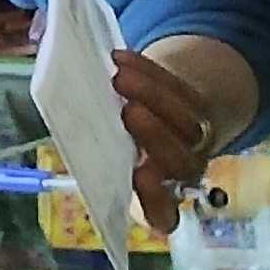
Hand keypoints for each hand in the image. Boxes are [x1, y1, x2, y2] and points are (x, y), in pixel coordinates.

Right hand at [109, 47, 225, 232]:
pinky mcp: (200, 105)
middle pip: (180, 160)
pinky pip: (181, 88)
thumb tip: (69, 131)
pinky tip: (120, 58)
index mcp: (158, 200)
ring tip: (118, 76)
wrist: (157, 119)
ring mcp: (197, 140)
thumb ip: (98, 157)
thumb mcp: (106, 160)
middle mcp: (182, 174)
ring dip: (152, 94)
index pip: (163, 212)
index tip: (137, 174)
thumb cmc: (118, 147)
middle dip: (156, 136)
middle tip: (127, 111)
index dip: (154, 198)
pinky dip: (150, 71)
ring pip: (186, 121)